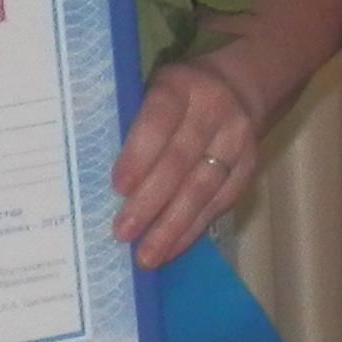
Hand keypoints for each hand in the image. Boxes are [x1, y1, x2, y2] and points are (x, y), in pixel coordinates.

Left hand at [112, 57, 262, 266]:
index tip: (118, 187)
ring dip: (173, 225)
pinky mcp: (248, 166)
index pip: (159, 120)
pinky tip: (172, 248)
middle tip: (123, 232)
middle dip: (151, 200)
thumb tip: (93, 181)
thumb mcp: (149, 92)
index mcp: (179, 87)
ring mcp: (236, 140)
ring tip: (148, 254)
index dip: (139, 154)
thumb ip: (130, 125)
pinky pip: (221, 202)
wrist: (237, 86)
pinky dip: (194, 228)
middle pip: (181, 160)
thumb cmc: (174, 97)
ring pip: (204, 187)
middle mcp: (213, 111)